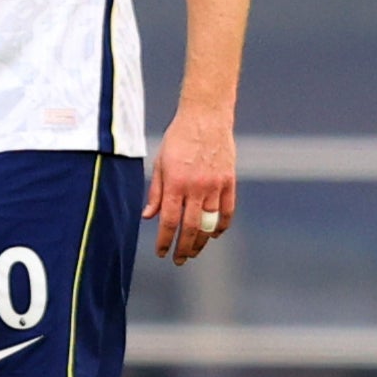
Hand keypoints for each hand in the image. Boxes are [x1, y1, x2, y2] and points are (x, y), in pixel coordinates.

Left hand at [145, 101, 237, 263]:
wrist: (206, 116)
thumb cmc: (179, 138)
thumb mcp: (160, 163)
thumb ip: (155, 192)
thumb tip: (147, 216)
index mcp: (175, 183)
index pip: (169, 221)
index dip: (165, 241)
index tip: (161, 253)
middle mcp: (196, 187)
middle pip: (190, 228)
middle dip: (183, 248)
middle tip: (179, 260)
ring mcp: (215, 185)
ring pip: (210, 224)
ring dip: (202, 242)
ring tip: (194, 251)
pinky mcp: (229, 181)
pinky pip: (228, 211)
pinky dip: (222, 226)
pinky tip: (215, 234)